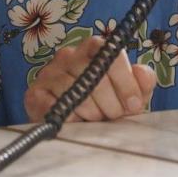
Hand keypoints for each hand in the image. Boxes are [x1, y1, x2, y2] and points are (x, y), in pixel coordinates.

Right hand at [24, 35, 156, 122]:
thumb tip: (143, 74)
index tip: (134, 105)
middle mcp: (68, 55)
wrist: (74, 127)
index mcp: (93, 48)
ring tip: (95, 122)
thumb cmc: (105, 106)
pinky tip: (76, 123)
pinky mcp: (34, 93)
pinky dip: (70, 118)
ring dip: (91, 112)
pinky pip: (55, 104)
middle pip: (93, 74)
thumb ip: (142, 83)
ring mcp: (49, 73)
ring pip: (75, 90)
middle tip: (113, 117)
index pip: (108, 51)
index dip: (124, 81)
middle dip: (110, 103)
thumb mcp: (129, 95)